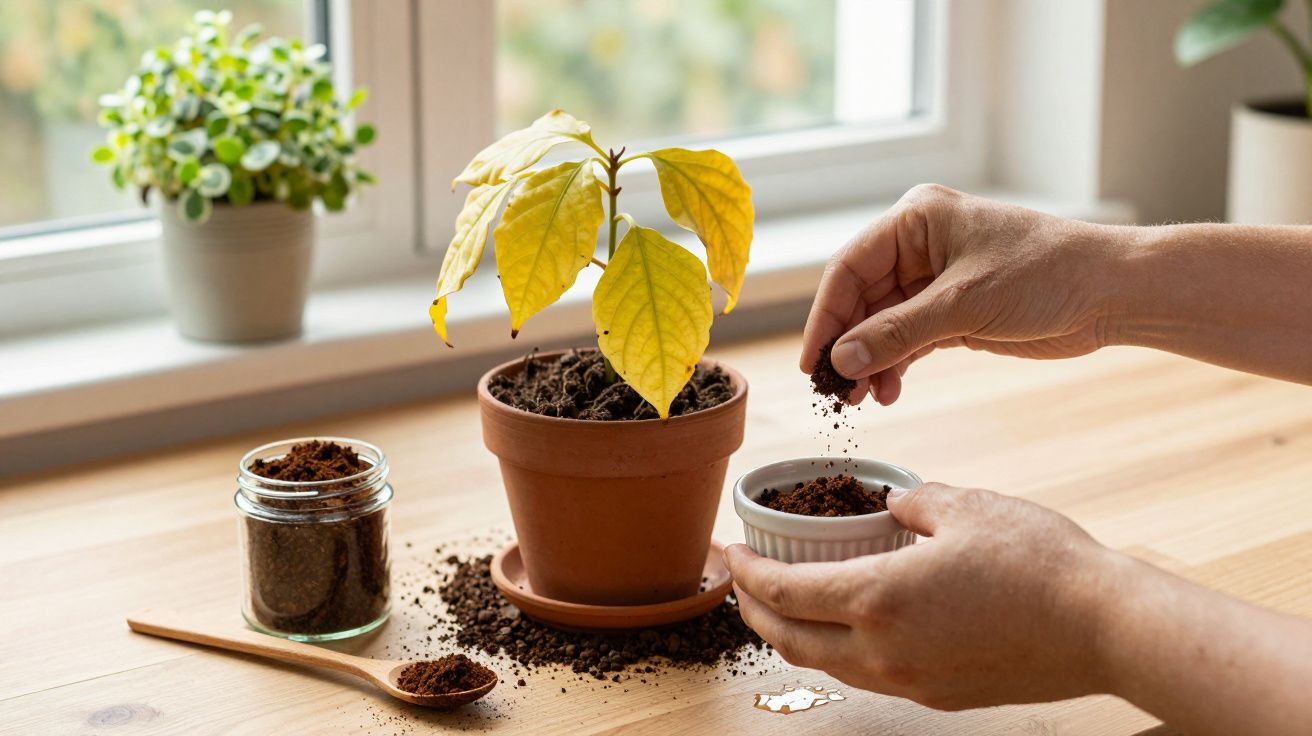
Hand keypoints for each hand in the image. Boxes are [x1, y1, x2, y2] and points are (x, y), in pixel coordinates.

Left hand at [724, 483, 1120, 709]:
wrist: (1107, 629)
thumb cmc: (1040, 562)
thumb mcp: (967, 505)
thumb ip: (914, 502)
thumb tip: (892, 506)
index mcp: (878, 599)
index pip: (784, 592)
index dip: (747, 573)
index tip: (728, 552)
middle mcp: (883, 653)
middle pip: (789, 640)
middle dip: (751, 611)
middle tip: (738, 581)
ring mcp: (910, 682)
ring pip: (824, 665)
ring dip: (791, 634)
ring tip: (780, 604)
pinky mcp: (939, 696)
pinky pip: (866, 677)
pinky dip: (836, 651)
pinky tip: (846, 625)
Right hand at [802, 185, 1123, 404]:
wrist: (1111, 293)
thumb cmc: (1047, 274)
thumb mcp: (964, 303)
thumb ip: (898, 332)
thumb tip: (842, 359)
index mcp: (916, 219)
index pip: (849, 267)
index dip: (825, 316)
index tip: (812, 361)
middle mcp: (919, 245)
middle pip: (860, 298)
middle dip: (848, 344)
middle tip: (836, 389)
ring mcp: (934, 280)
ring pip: (881, 323)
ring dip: (869, 360)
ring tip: (860, 399)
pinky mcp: (953, 311)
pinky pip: (907, 339)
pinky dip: (895, 365)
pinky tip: (886, 391)